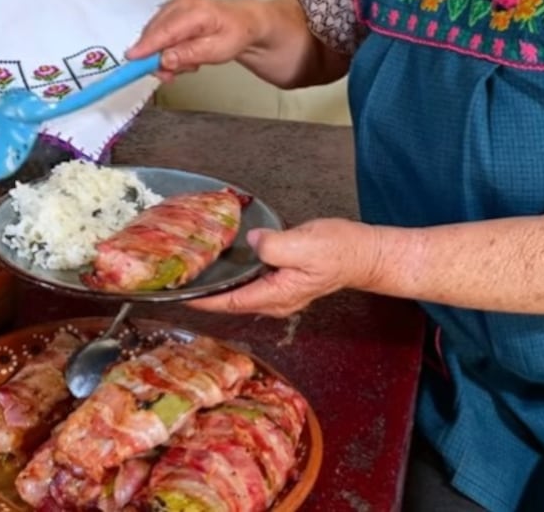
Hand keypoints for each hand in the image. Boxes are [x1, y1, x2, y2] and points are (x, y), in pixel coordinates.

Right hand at [126, 0, 262, 82]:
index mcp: (196, 10)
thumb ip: (190, 54)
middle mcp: (181, 2)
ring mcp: (174, 4)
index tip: (132, 60)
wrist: (243, 22)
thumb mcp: (218, 51)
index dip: (146, 47)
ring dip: (164, 54)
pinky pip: (159, 32)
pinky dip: (166, 47)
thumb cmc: (234, 34)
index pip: (164, 31)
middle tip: (170, 75)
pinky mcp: (170, 9)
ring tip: (187, 62)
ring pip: (155, 34)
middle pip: (155, 33)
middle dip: (157, 57)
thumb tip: (165, 59)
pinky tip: (181, 53)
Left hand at [188, 218, 374, 317]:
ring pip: (239, 293)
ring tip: (197, 269)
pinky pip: (251, 283)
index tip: (180, 295)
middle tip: (182, 276)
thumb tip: (253, 241)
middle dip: (206, 292)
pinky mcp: (282, 283)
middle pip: (230, 301)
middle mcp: (274, 300)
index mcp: (276, 294)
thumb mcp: (306, 245)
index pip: (230, 302)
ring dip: (219, 284)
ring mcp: (279, 294)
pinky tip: (226, 262)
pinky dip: (235, 275)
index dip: (203, 300)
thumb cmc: (340, 251)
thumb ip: (275, 246)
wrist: (363, 254)